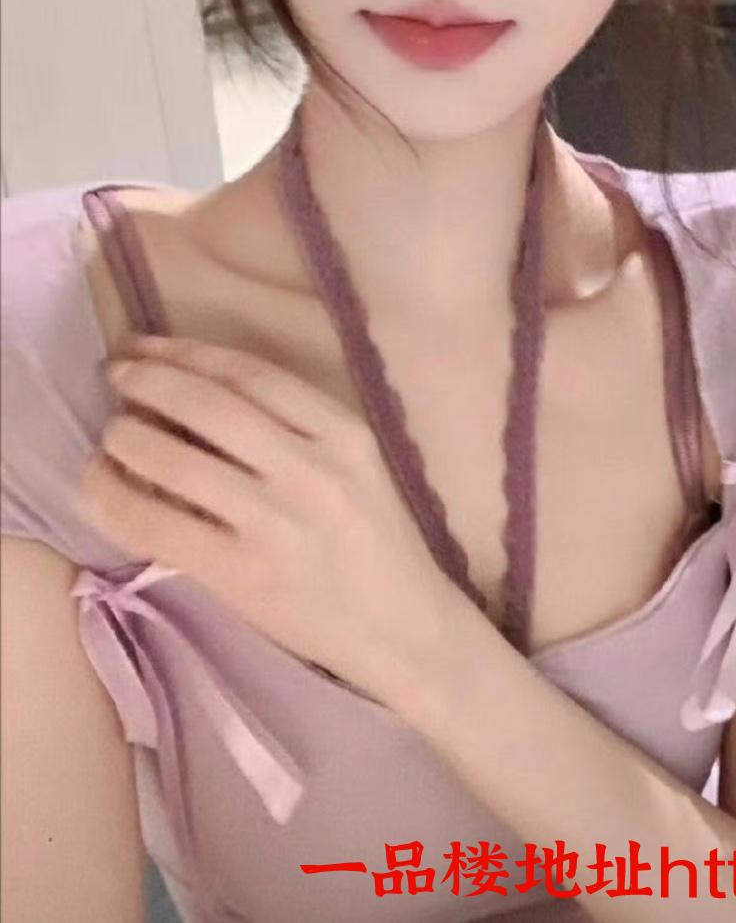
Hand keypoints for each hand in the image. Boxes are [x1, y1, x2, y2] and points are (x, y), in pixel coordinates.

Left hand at [79, 331, 461, 714]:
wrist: (402, 626)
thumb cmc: (378, 541)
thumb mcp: (358, 464)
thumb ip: (299, 428)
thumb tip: (200, 392)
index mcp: (344, 433)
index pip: (252, 375)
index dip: (189, 352)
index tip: (148, 344)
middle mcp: (311, 469)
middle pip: (211, 406)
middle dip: (150, 380)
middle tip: (116, 372)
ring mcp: (275, 523)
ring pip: (178, 461)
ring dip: (128, 436)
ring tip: (109, 431)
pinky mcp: (243, 574)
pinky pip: (161, 527)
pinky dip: (117, 499)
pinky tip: (98, 484)